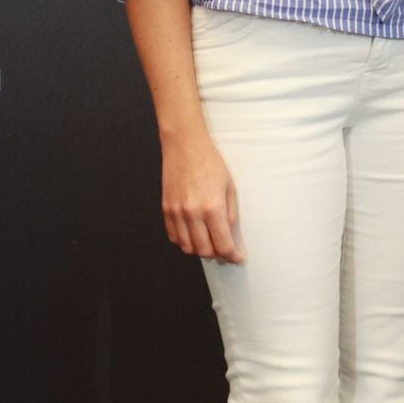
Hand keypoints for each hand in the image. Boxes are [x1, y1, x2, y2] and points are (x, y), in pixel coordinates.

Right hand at [160, 129, 244, 262]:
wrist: (185, 146)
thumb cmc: (211, 163)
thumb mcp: (229, 186)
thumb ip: (230, 214)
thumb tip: (230, 236)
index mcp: (212, 207)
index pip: (223, 244)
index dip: (232, 256)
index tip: (238, 258)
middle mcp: (192, 213)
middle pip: (204, 250)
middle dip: (217, 254)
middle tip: (225, 250)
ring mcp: (176, 213)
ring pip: (187, 247)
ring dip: (200, 250)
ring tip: (209, 242)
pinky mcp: (166, 209)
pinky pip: (174, 236)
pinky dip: (184, 241)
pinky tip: (193, 234)